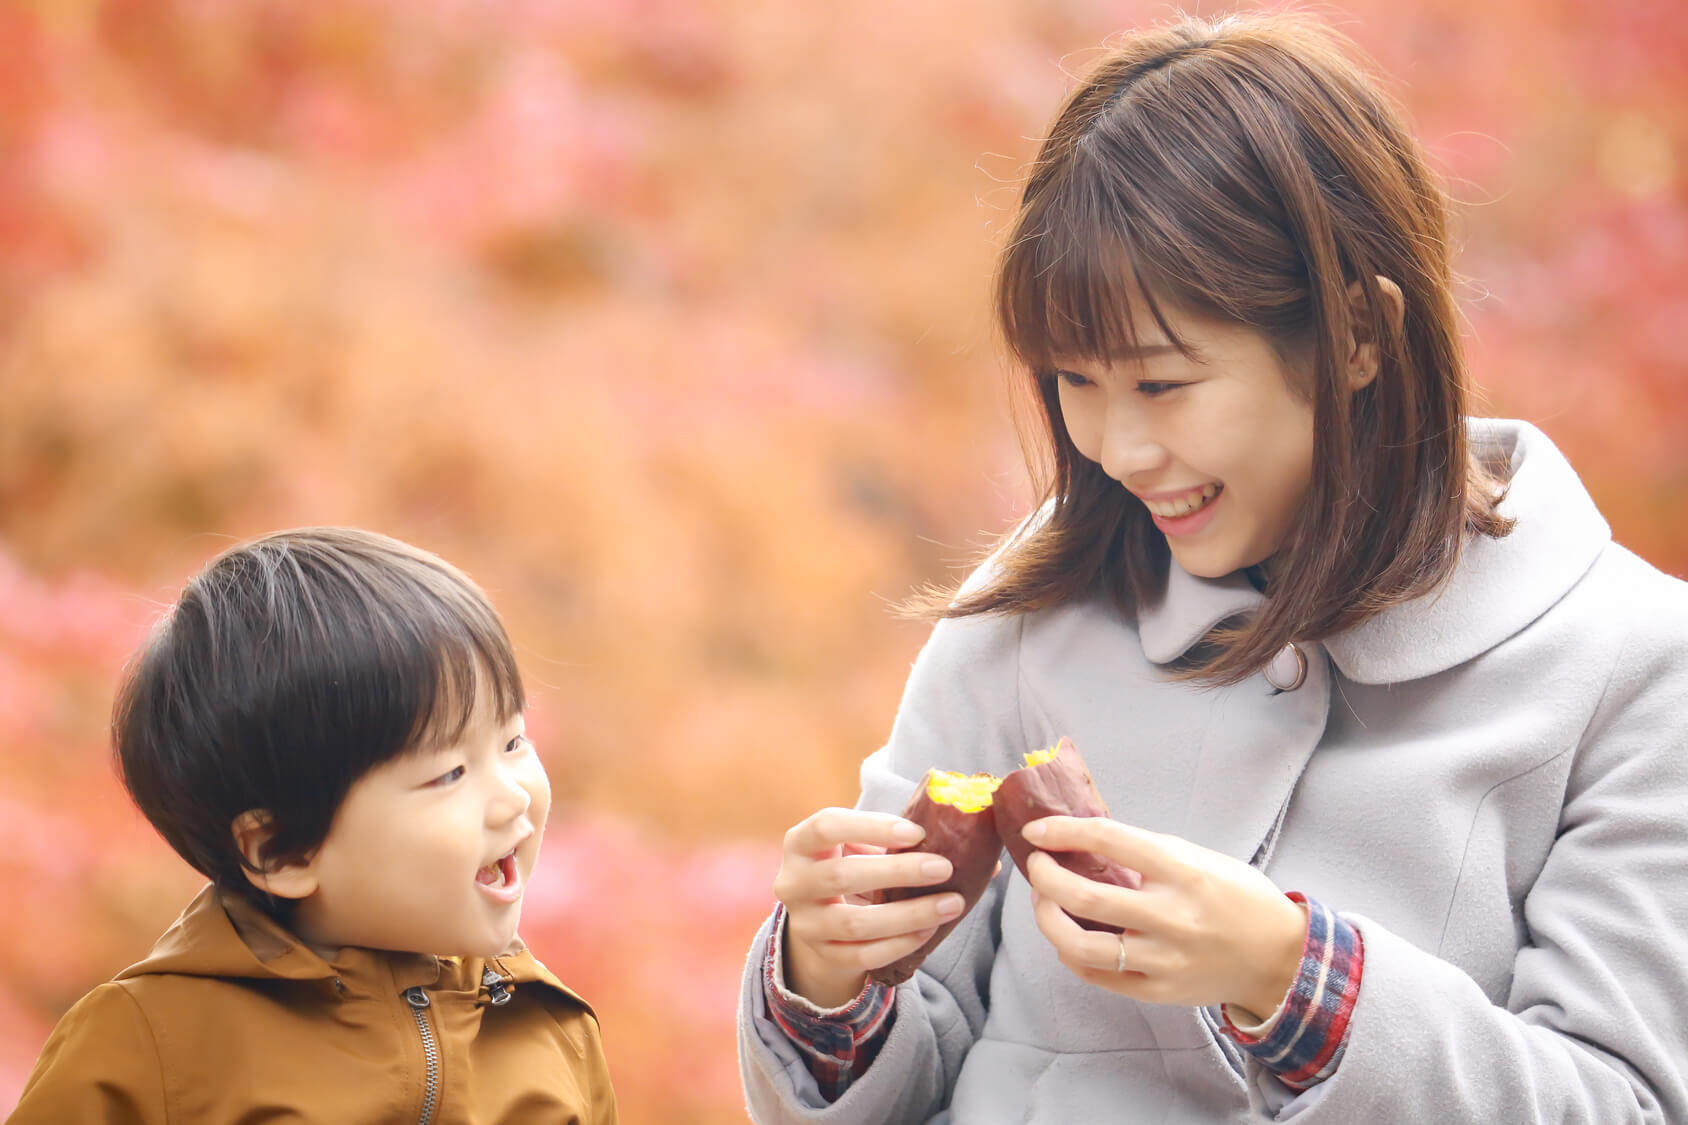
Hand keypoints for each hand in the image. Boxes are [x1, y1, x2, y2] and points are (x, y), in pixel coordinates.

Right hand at [773, 807, 966, 1007]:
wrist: (818, 913)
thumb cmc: (849, 864)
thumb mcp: (860, 844)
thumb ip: (903, 839)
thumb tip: (976, 844)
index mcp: (800, 842)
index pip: (827, 827)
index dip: (871, 828)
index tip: (916, 832)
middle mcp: (792, 882)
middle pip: (841, 876)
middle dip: (897, 872)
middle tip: (943, 868)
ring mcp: (804, 923)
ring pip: (854, 923)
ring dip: (907, 914)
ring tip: (950, 903)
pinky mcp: (822, 955)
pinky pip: (861, 956)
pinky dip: (898, 944)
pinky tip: (928, 931)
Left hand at [1022, 816, 1306, 1018]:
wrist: (1279, 956)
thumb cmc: (1236, 896)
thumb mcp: (1198, 856)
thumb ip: (1144, 850)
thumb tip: (1083, 836)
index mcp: (1182, 871)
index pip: (1108, 839)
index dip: (1062, 831)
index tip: (1037, 830)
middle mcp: (1170, 916)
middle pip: (1083, 895)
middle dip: (1043, 876)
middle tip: (1037, 865)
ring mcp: (1163, 959)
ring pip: (1080, 944)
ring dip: (1047, 918)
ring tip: (1044, 902)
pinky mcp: (1159, 992)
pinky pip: (1097, 975)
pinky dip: (1071, 953)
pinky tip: (1067, 937)